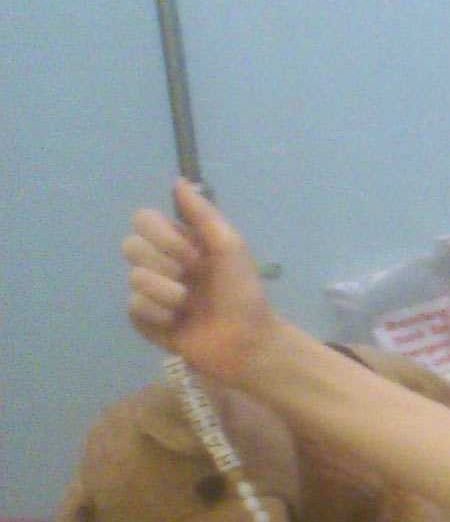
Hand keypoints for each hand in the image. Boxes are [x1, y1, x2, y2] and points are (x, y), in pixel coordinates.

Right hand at [123, 180, 281, 382]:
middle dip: (165, 265)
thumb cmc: (243, 293)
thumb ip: (204, 214)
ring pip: (134, 278)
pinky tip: (179, 323)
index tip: (194, 254)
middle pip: (130, 246)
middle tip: (193, 281)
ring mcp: (150, 292)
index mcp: (178, 242)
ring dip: (168, 293)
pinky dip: (160, 315)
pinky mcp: (145, 320)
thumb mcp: (230, 248)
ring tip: (190, 307)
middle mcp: (160, 263)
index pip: (142, 220)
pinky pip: (134, 308)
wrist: (248, 340)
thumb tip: (178, 181)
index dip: (163, 237)